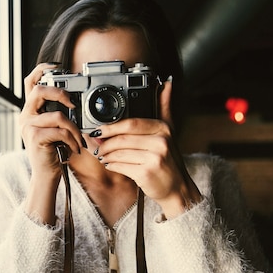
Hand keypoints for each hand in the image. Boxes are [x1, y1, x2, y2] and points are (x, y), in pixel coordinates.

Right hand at [20, 63, 85, 180]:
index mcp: (30, 111)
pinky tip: (74, 148)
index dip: (42, 70)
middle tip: (72, 104)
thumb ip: (58, 114)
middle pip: (38, 91)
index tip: (57, 66)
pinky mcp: (35, 138)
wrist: (46, 174)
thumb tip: (74, 101)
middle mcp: (26, 116)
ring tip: (78, 140)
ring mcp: (28, 127)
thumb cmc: (53, 152)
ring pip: (57, 116)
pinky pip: (60, 132)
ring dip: (74, 129)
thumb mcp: (55, 129)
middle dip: (59, 93)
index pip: (30, 82)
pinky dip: (72, 140)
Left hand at [92, 80, 201, 218]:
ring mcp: (155, 158)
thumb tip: (167, 83)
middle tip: (94, 143)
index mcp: (163, 129)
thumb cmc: (168, 160)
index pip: (131, 123)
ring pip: (119, 153)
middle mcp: (161, 142)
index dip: (111, 127)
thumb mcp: (170, 131)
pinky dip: (111, 165)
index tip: (98, 129)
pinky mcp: (146, 173)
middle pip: (122, 138)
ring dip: (105, 154)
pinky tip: (109, 164)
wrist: (177, 188)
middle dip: (104, 141)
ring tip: (101, 154)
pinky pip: (120, 166)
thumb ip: (164, 107)